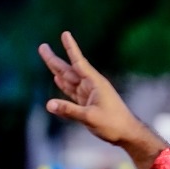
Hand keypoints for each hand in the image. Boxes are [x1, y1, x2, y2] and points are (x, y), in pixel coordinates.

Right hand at [40, 33, 163, 166]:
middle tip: (42, 47)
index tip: (65, 34)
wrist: (127, 134)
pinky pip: (72, 91)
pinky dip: (63, 85)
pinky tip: (57, 77)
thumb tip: (48, 104)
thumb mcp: (90, 117)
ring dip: (56, 69)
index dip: (71, 48)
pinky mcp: (87, 103)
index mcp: (94, 83)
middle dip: (55, 59)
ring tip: (47, 57)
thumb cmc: (113, 124)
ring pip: (69, 80)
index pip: (79, 62)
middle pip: (69, 70)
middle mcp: (91, 86)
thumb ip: (69, 110)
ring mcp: (89, 94)